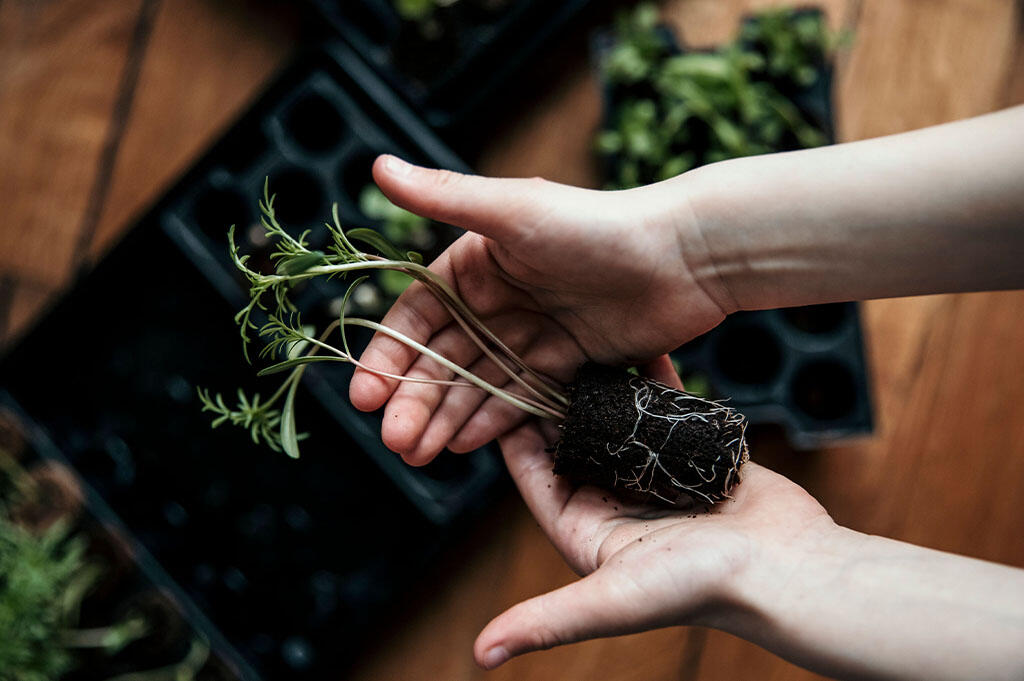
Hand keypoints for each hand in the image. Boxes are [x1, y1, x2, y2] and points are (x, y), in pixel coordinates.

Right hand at [349, 156, 732, 463]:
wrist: (685, 256)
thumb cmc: (598, 223)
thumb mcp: (515, 210)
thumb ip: (445, 198)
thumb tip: (378, 167)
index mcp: (476, 263)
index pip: (417, 317)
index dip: (388, 356)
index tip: (365, 396)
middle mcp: (498, 300)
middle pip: (442, 359)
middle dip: (413, 400)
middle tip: (393, 440)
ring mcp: (532, 333)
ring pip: (476, 384)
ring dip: (443, 418)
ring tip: (416, 455)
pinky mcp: (566, 362)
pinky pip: (519, 396)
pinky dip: (491, 420)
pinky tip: (461, 444)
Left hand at [473, 360, 833, 668]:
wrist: (789, 570)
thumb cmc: (701, 587)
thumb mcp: (612, 598)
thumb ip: (547, 620)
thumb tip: (480, 656)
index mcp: (588, 531)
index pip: (538, 475)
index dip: (516, 434)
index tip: (498, 387)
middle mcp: (618, 504)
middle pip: (576, 442)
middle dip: (558, 401)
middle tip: (543, 349)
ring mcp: (659, 478)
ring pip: (619, 423)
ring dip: (604, 389)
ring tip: (585, 340)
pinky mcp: (697, 457)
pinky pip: (667, 413)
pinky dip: (655, 385)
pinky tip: (642, 350)